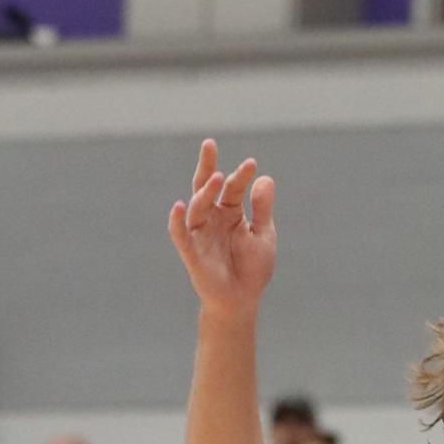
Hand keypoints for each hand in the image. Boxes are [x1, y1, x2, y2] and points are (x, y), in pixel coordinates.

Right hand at [168, 139, 277, 319]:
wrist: (242, 299)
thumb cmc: (252, 267)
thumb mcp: (263, 235)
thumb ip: (262, 209)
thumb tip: (265, 178)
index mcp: (229, 212)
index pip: (232, 188)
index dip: (240, 176)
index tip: (252, 164)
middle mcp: (212, 218)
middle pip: (205, 187)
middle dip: (206, 165)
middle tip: (209, 143)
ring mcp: (200, 233)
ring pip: (197, 206)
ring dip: (204, 192)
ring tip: (215, 177)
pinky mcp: (191, 251)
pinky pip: (181, 234)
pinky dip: (177, 221)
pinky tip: (178, 206)